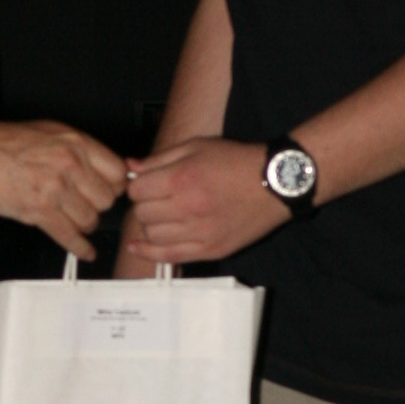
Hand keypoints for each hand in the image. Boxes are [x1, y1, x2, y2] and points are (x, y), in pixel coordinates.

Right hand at [0, 121, 126, 258]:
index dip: (116, 185)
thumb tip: (101, 166)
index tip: (111, 190)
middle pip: (106, 199)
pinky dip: (80, 248)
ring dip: (84, 223)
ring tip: (75, 219)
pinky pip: (69, 236)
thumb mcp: (51, 132)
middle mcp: (70, 166)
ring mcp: (56, 190)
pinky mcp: (40, 212)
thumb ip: (79, 149)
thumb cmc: (8, 143)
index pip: (118, 172)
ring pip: (90, 219)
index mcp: (76, 144)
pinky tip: (86, 251)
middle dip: (98, 205)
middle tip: (88, 204)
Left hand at [120, 136, 287, 265]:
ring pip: (152, 235)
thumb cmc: (236, 161)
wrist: (275, 183)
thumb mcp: (197, 147)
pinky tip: (136, 247)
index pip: (137, 190)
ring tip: (163, 215)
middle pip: (142, 213)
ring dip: (151, 224)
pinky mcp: (209, 249)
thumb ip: (160, 158)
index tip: (147, 184)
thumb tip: (130, 166)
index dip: (138, 185)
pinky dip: (149, 253)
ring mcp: (199, 232)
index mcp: (181, 179)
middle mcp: (187, 208)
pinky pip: (169, 256)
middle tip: (156, 198)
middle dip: (144, 204)